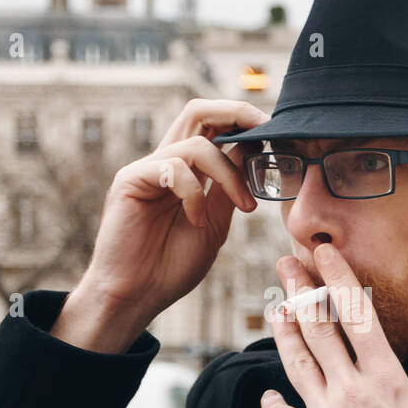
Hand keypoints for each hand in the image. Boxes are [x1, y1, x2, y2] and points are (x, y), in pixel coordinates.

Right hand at [52, 99, 266, 351]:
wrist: (137, 297)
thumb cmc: (171, 266)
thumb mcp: (214, 224)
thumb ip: (227, 189)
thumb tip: (249, 151)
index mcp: (186, 171)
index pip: (213, 127)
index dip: (244, 122)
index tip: (276, 134)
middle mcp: (165, 163)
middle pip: (198, 111)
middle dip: (236, 112)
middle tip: (266, 129)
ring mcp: (146, 169)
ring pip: (196, 144)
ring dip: (229, 174)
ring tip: (244, 206)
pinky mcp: (130, 181)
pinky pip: (173, 168)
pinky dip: (194, 195)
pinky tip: (196, 222)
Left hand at [259, 243, 407, 407]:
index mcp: (387, 381)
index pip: (358, 316)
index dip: (337, 278)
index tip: (323, 251)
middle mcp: (350, 392)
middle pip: (318, 328)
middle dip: (300, 290)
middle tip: (286, 263)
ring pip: (294, 363)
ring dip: (283, 331)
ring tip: (275, 307)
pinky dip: (272, 400)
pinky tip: (269, 391)